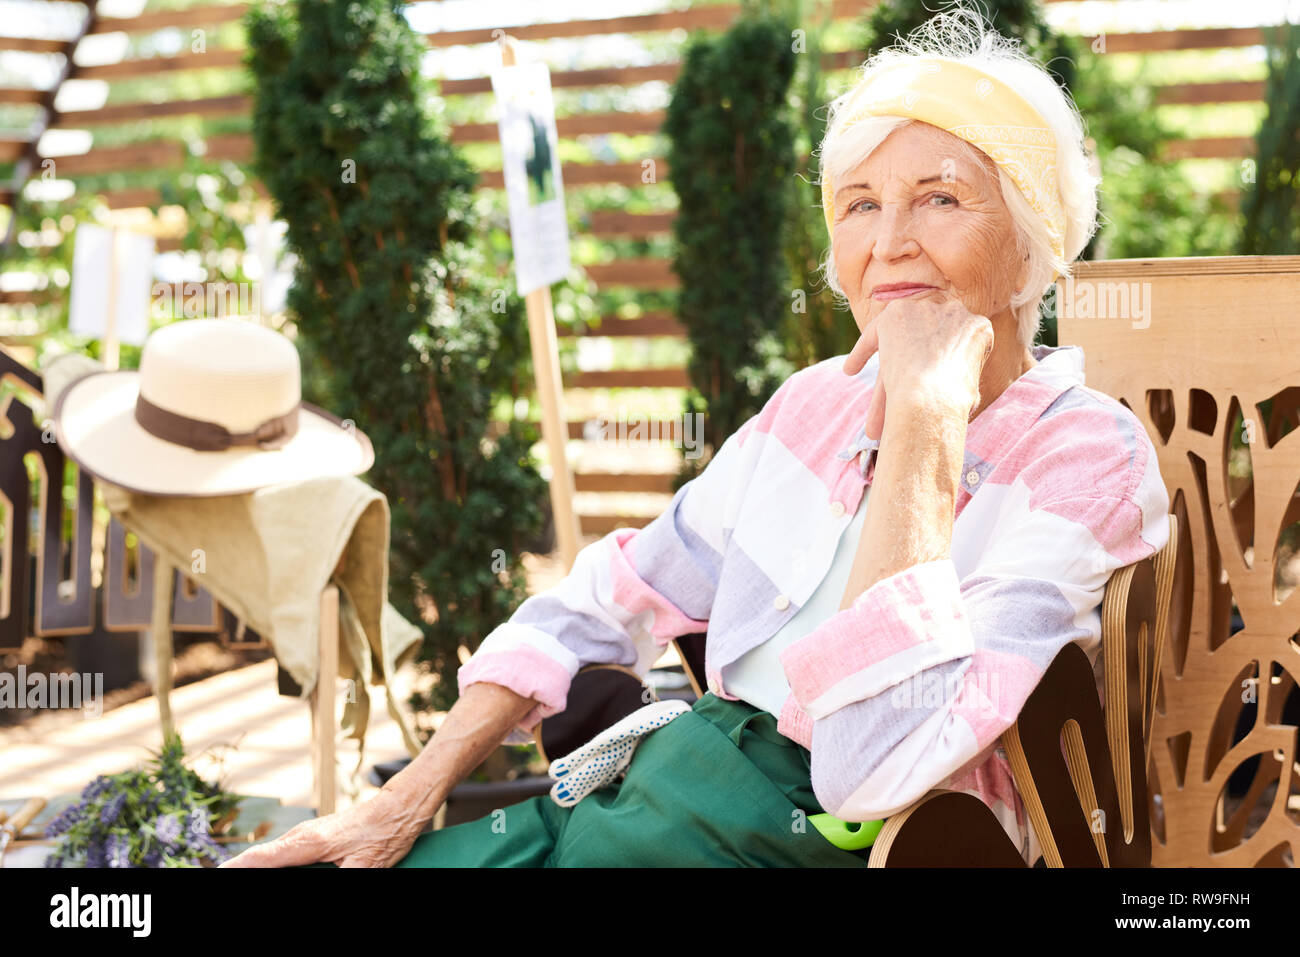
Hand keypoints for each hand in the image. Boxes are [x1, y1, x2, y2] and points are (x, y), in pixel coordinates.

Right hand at [219, 785, 429, 868]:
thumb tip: (313, 879)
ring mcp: (306, 835)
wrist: (399, 808)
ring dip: (256, 868)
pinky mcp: (313, 837)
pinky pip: (284, 855)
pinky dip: (271, 865)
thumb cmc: (385, 835)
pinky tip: (269, 871)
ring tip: (236, 872)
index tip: (216, 874)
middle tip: (222, 875)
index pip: (260, 860)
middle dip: (240, 870)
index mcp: (308, 843)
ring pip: (271, 857)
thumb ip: (336, 882)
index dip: (235, 869)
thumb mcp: (362, 869)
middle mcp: (301, 836)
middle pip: (259, 860)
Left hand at [842, 297, 993, 441]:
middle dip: (911, 365)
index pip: (956, 341)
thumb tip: (960, 397)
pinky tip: (851, 369)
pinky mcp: (897, 312)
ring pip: (900, 341)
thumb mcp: (971, 391)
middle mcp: (954, 312)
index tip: (930, 377)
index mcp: (979, 329)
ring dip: (886, 370)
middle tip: (899, 393)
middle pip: (926, 342)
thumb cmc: (955, 404)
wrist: (931, 394)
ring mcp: (926, 309)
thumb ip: (962, 381)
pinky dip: (862, 352)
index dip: (940, 360)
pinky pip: (875, 333)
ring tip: (873, 402)